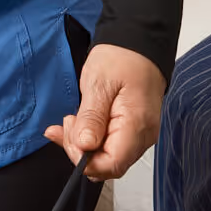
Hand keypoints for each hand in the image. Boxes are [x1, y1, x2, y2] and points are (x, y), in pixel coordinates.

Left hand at [47, 43, 164, 180]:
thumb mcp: (99, 84)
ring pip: (106, 157)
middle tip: (68, 122)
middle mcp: (142, 136)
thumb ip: (92, 118)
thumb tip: (85, 146)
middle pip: (107, 165)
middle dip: (80, 151)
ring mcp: (139, 135)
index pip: (111, 165)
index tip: (71, 138)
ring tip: (73, 118)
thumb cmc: (122, 59)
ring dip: (82, 144)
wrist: (137, 46)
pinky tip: (78, 123)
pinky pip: (108, 146)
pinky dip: (89, 138)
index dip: (85, 160)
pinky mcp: (131, 132)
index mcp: (137, 125)